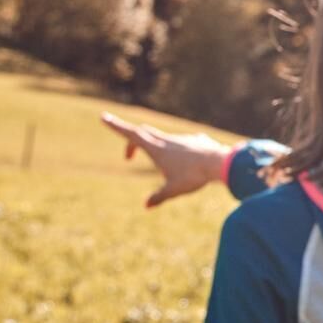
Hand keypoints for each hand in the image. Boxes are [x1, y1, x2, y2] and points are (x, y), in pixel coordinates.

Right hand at [102, 112, 228, 208]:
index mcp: (156, 149)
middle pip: (143, 133)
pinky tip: (189, 166)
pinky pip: (182, 144)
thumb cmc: (193, 176)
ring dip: (155, 148)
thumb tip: (147, 205)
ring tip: (163, 169)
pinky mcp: (196, 140)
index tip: (103, 117)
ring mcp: (182, 139)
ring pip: (162, 138)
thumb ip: (158, 197)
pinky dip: (178, 152)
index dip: (116, 126)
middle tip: (128, 157)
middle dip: (132, 143)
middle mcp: (167, 140)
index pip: (131, 135)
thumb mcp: (173, 190)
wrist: (219, 163)